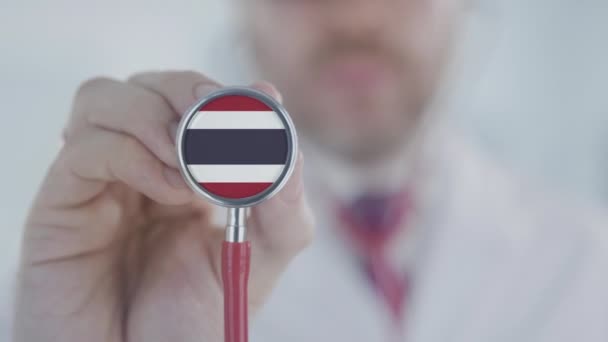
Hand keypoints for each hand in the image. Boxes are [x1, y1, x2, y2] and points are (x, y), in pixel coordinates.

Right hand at [13, 71, 314, 341]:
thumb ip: (282, 204)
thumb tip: (284, 134)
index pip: (195, 98)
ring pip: (105, 96)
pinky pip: (87, 145)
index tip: (259, 103)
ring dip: (157, 118)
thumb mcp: (259, 260)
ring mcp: (98, 179)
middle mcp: (138, 165)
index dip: (226, 92)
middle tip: (223, 133)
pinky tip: (168, 191)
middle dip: (192, 97)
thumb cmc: (194, 321)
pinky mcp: (63, 201)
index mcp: (185, 170)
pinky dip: (134, 153)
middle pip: (150, 85)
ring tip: (192, 173)